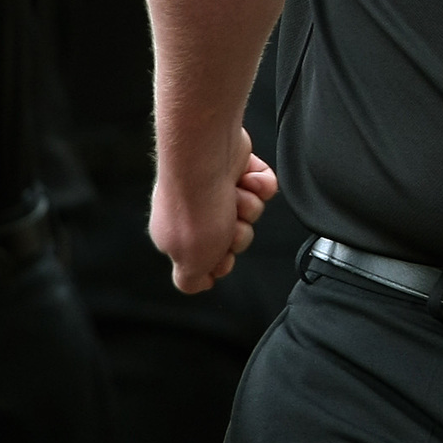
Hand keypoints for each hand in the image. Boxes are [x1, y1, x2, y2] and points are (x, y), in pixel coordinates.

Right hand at [150, 125, 277, 293]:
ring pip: (252, 212)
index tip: (220, 254)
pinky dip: (260, 184)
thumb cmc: (195, 208)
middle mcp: (198, 210)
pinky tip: (246, 179)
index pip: (212, 260)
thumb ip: (191, 280)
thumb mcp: (189, 263)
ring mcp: (218, 187)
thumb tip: (200, 284)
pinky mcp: (238, 167)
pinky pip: (264, 186)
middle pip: (236, 237)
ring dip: (248, 206)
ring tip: (233, 196)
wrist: (206, 158)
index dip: (222, 260)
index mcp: (178, 235)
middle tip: (227, 222)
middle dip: (239, 233)